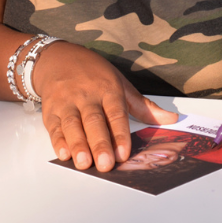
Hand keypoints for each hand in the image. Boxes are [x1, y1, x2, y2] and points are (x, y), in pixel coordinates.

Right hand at [33, 42, 177, 172]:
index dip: (120, 134)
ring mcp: (67, 103)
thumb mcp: (120, 84)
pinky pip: (54, 127)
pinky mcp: (50, 111)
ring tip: (84, 163)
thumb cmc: (93, 73)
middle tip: (105, 164)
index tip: (124, 153)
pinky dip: (58, 141)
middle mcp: (87, 96)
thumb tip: (171, 119)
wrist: (57, 58)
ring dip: (78, 145)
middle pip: (94, 121)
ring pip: (72, 125)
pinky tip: (64, 154)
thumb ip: (143, 106)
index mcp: (108, 89)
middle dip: (99, 143)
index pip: (116, 113)